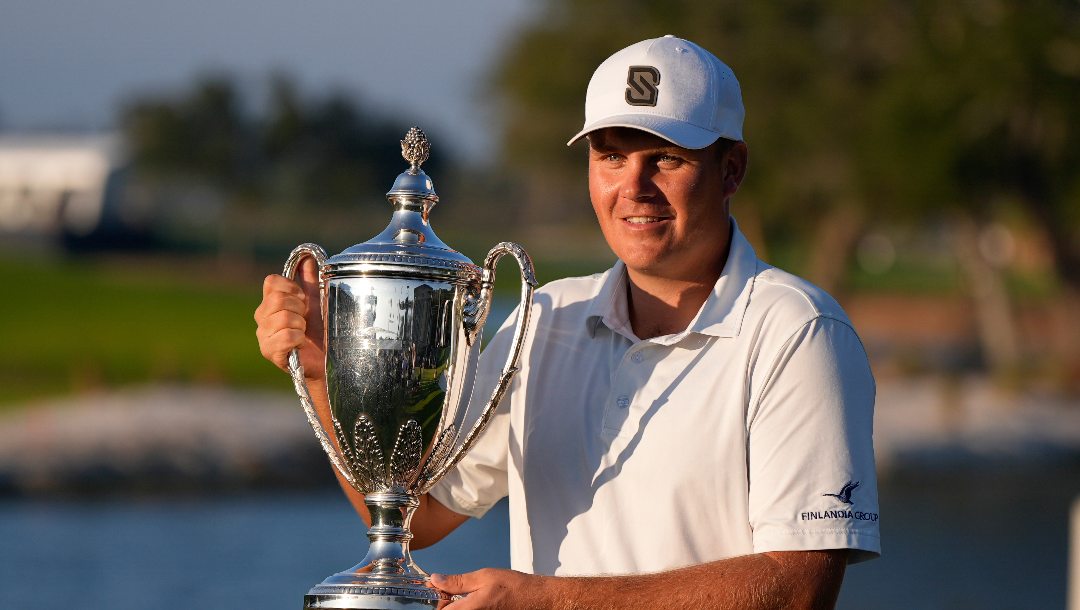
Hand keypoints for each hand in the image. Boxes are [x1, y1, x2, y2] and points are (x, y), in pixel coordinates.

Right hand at [254, 256, 325, 381]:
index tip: (303, 299)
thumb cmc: (321, 331)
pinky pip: (286, 336)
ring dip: (301, 325)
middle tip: (305, 320)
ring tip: (303, 333)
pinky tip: (300, 345)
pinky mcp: (269, 352)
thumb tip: (307, 257)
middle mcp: (262, 317)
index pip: (271, 281)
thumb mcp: (318, 301)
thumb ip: (311, 280)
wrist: (326, 359)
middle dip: (299, 308)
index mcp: (271, 302)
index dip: (290, 287)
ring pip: (283, 318)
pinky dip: (299, 339)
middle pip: (277, 299)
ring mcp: (263, 335)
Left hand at [431, 569, 551, 609]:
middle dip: (448, 604)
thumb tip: (437, 580)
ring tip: (470, 597)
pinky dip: (470, 609)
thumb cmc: (514, 588)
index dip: (438, 597)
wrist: (537, 600)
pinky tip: (479, 603)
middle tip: (455, 591)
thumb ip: (457, 581)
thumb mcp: (484, 577)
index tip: (442, 587)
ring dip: (459, 607)